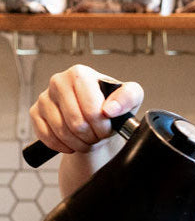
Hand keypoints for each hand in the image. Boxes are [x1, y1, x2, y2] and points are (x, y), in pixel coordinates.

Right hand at [29, 64, 143, 155]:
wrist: (97, 119)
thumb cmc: (112, 107)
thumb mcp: (131, 98)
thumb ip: (128, 97)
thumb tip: (110, 109)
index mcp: (80, 74)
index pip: (91, 109)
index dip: (102, 125)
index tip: (108, 128)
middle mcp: (58, 81)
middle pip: (76, 122)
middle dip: (92, 136)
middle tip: (99, 136)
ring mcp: (44, 97)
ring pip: (62, 132)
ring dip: (79, 143)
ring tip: (89, 139)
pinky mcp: (36, 112)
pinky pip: (47, 137)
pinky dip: (64, 146)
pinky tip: (73, 143)